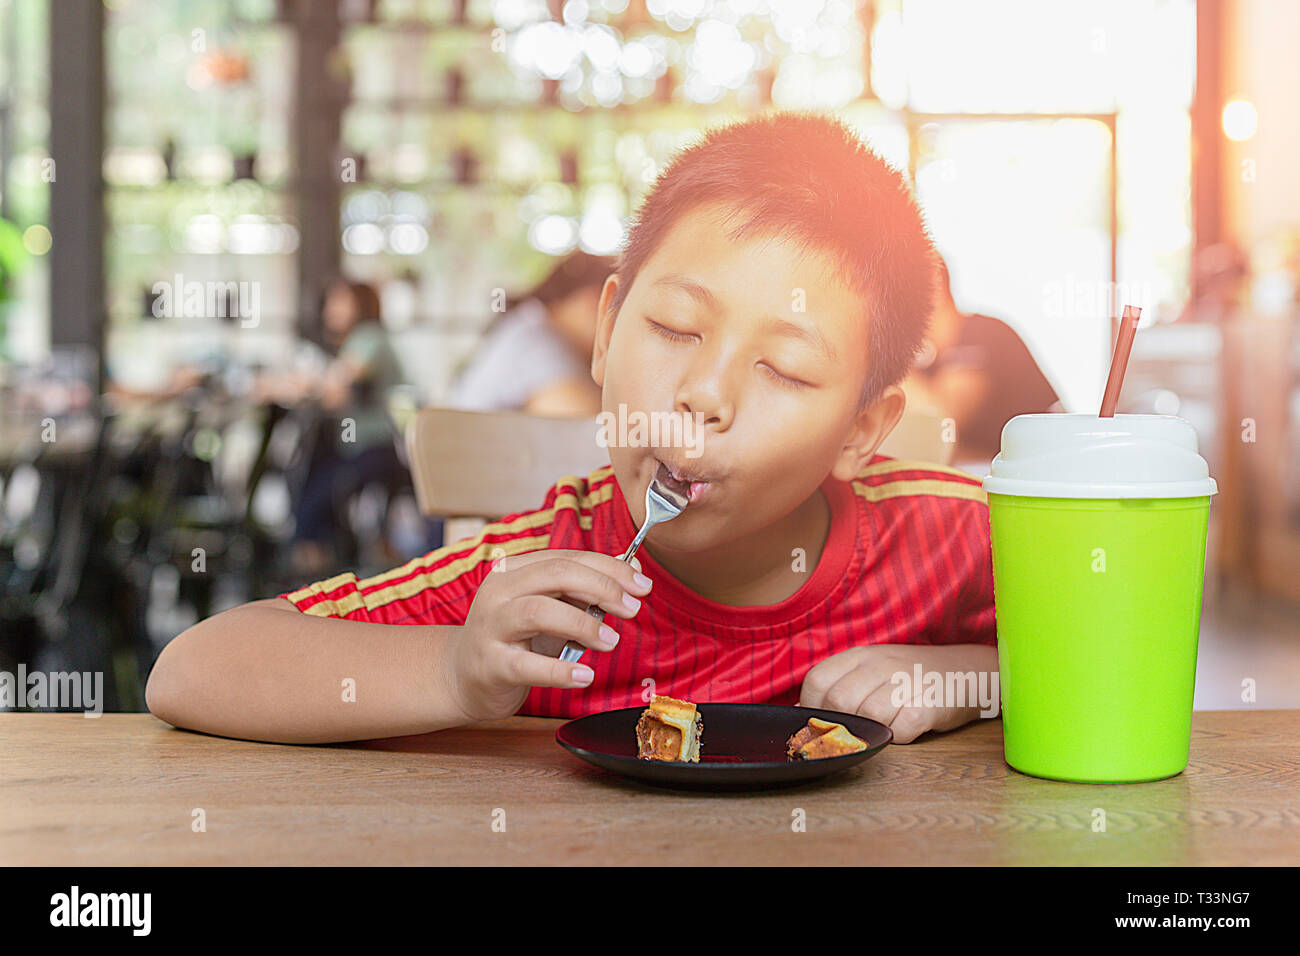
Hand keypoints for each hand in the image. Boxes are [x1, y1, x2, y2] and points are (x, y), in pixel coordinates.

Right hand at [440, 549, 652, 722]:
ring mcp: (491, 626)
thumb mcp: (551, 608)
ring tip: (611, 641)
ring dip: (583, 624)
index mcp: (516, 569)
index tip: (642, 585)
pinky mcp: (490, 664)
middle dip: (602, 588)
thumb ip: (585, 590)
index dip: (610, 569)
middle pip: (556, 575)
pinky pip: (527, 665)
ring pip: (539, 612)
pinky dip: (560, 671)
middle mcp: (500, 591)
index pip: (569, 558)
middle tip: (632, 609)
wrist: (463, 677)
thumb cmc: (515, 639)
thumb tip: (633, 570)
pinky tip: (585, 676)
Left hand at [798, 643, 997, 743]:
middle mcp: (880, 664)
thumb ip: (840, 684)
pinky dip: (898, 738)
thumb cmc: (912, 676)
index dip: (811, 707)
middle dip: (840, 724)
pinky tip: (906, 729)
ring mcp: (905, 682)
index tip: (820, 722)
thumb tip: (803, 711)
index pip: (817, 680)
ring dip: (871, 731)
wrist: (968, 671)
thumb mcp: (872, 669)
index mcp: (860, 654)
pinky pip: (900, 731)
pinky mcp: (928, 705)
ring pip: (867, 717)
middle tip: (854, 731)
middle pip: (838, 701)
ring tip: (884, 727)